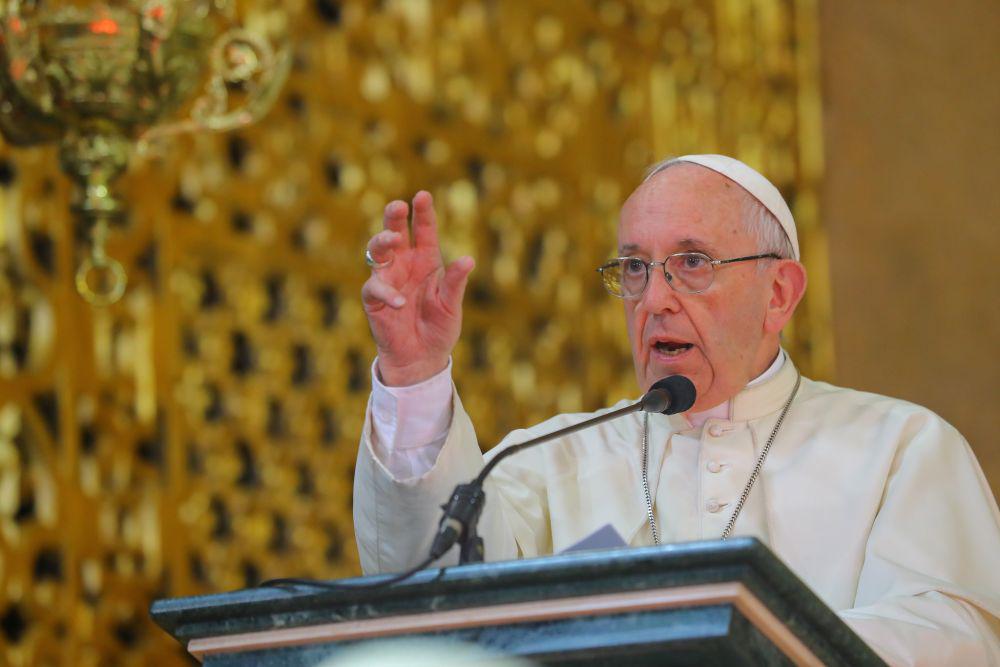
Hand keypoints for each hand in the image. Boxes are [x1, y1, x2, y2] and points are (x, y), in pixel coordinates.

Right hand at [361, 191, 474, 385]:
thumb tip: (468, 260)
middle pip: (395, 232)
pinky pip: (375, 288)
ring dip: (383, 241)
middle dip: (395, 217)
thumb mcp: (451, 305)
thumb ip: (456, 283)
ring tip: (393, 239)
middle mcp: (404, 264)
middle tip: (398, 206)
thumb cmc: (439, 329)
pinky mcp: (375, 300)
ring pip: (377, 252)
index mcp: (426, 260)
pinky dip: (387, 292)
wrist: (422, 358)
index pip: (424, 230)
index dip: (423, 213)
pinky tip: (401, 301)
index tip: (422, 195)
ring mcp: (388, 280)